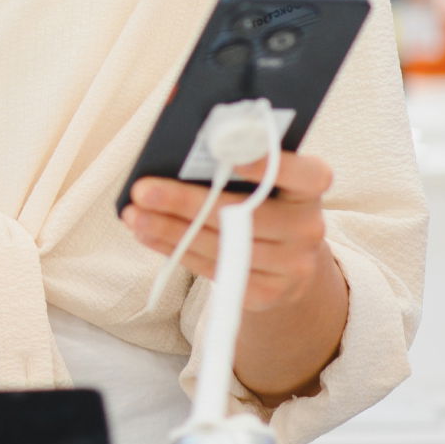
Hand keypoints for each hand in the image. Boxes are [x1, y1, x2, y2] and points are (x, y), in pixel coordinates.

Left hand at [121, 151, 340, 314]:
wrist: (288, 266)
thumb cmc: (264, 205)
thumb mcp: (266, 183)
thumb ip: (237, 164)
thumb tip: (180, 151)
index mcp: (310, 189)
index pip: (307, 174)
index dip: (271, 164)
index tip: (229, 154)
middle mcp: (309, 227)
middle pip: (244, 214)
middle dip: (186, 201)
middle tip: (142, 190)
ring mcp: (291, 265)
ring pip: (222, 245)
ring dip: (170, 229)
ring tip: (134, 215)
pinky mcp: (267, 292)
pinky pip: (214, 269)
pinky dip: (176, 250)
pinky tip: (149, 235)